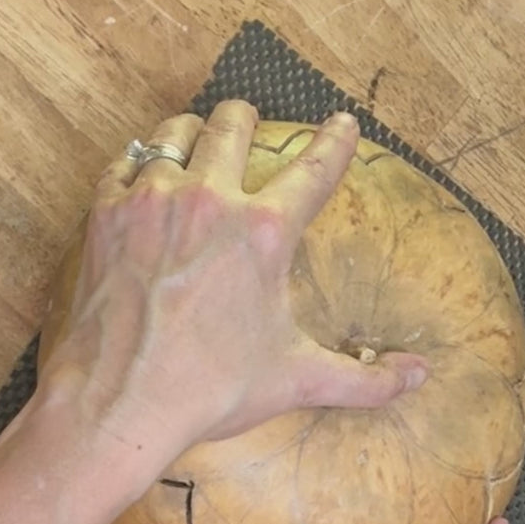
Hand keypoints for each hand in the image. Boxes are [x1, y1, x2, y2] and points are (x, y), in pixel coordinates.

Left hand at [37, 101, 426, 491]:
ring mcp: (151, 201)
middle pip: (232, 124)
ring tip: (196, 144)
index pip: (315, 168)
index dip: (335, 141)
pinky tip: (143, 181)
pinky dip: (138, 165)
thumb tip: (419, 377)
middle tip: (249, 125)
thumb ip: (367, 379)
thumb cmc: (213, 390)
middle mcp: (209, 200)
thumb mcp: (299, 380)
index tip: (343, 123)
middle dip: (246, 120)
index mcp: (265, 233)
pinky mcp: (105, 214)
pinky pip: (123, 163)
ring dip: (191, 134)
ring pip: (173, 132)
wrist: (120, 403)